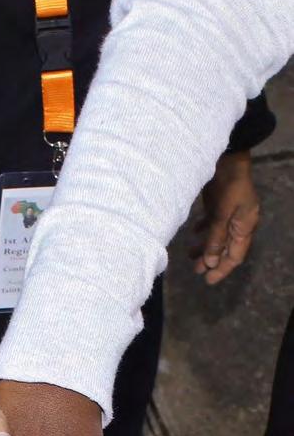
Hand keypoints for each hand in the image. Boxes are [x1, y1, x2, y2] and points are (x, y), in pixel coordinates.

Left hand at [191, 152, 259, 284]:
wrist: (227, 155)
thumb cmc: (227, 184)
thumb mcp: (221, 213)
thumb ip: (215, 238)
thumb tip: (211, 262)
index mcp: (245, 225)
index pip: (235, 255)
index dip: (222, 269)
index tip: (208, 281)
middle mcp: (238, 222)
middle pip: (225, 248)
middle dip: (211, 261)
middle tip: (196, 271)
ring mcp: (228, 213)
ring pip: (217, 237)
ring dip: (204, 248)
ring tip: (190, 256)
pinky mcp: (219, 205)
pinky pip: (212, 224)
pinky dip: (203, 231)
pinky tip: (193, 233)